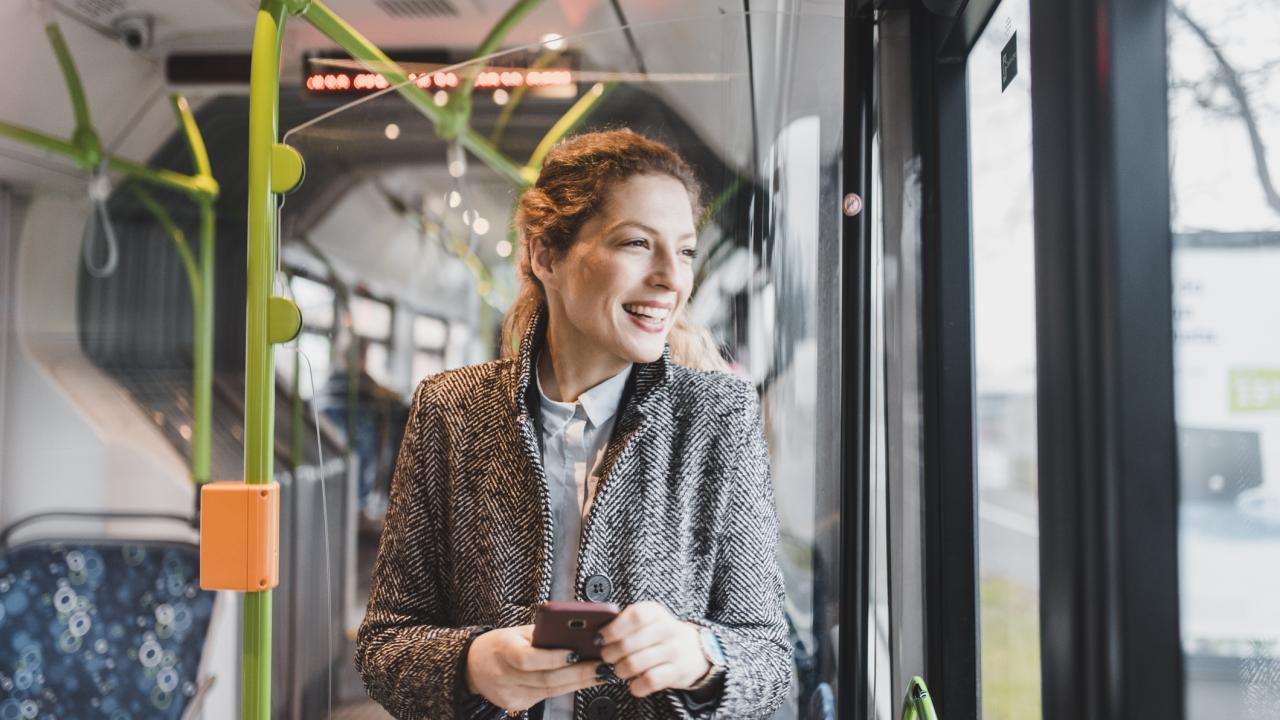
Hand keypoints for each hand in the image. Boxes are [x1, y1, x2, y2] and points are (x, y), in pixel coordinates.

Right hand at [465, 625, 601, 712]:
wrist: (473, 666)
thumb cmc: (500, 644)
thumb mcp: (517, 632)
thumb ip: (543, 633)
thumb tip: (577, 633)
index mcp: (503, 650)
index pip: (528, 658)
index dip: (553, 658)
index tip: (576, 652)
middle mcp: (505, 675)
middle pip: (546, 678)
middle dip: (579, 673)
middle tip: (602, 666)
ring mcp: (510, 694)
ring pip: (551, 690)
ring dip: (579, 682)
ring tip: (600, 673)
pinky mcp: (517, 705)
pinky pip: (546, 696)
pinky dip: (567, 688)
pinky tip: (583, 681)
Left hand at [598, 602, 712, 697]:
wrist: (694, 649)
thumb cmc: (659, 634)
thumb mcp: (647, 620)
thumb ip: (624, 623)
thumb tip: (596, 636)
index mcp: (655, 612)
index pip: (634, 616)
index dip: (613, 629)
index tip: (600, 638)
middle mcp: (666, 629)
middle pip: (628, 644)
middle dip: (610, 654)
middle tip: (607, 656)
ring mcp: (673, 651)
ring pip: (635, 664)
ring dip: (620, 670)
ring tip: (619, 669)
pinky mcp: (676, 672)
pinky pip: (649, 681)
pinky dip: (636, 686)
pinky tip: (634, 683)